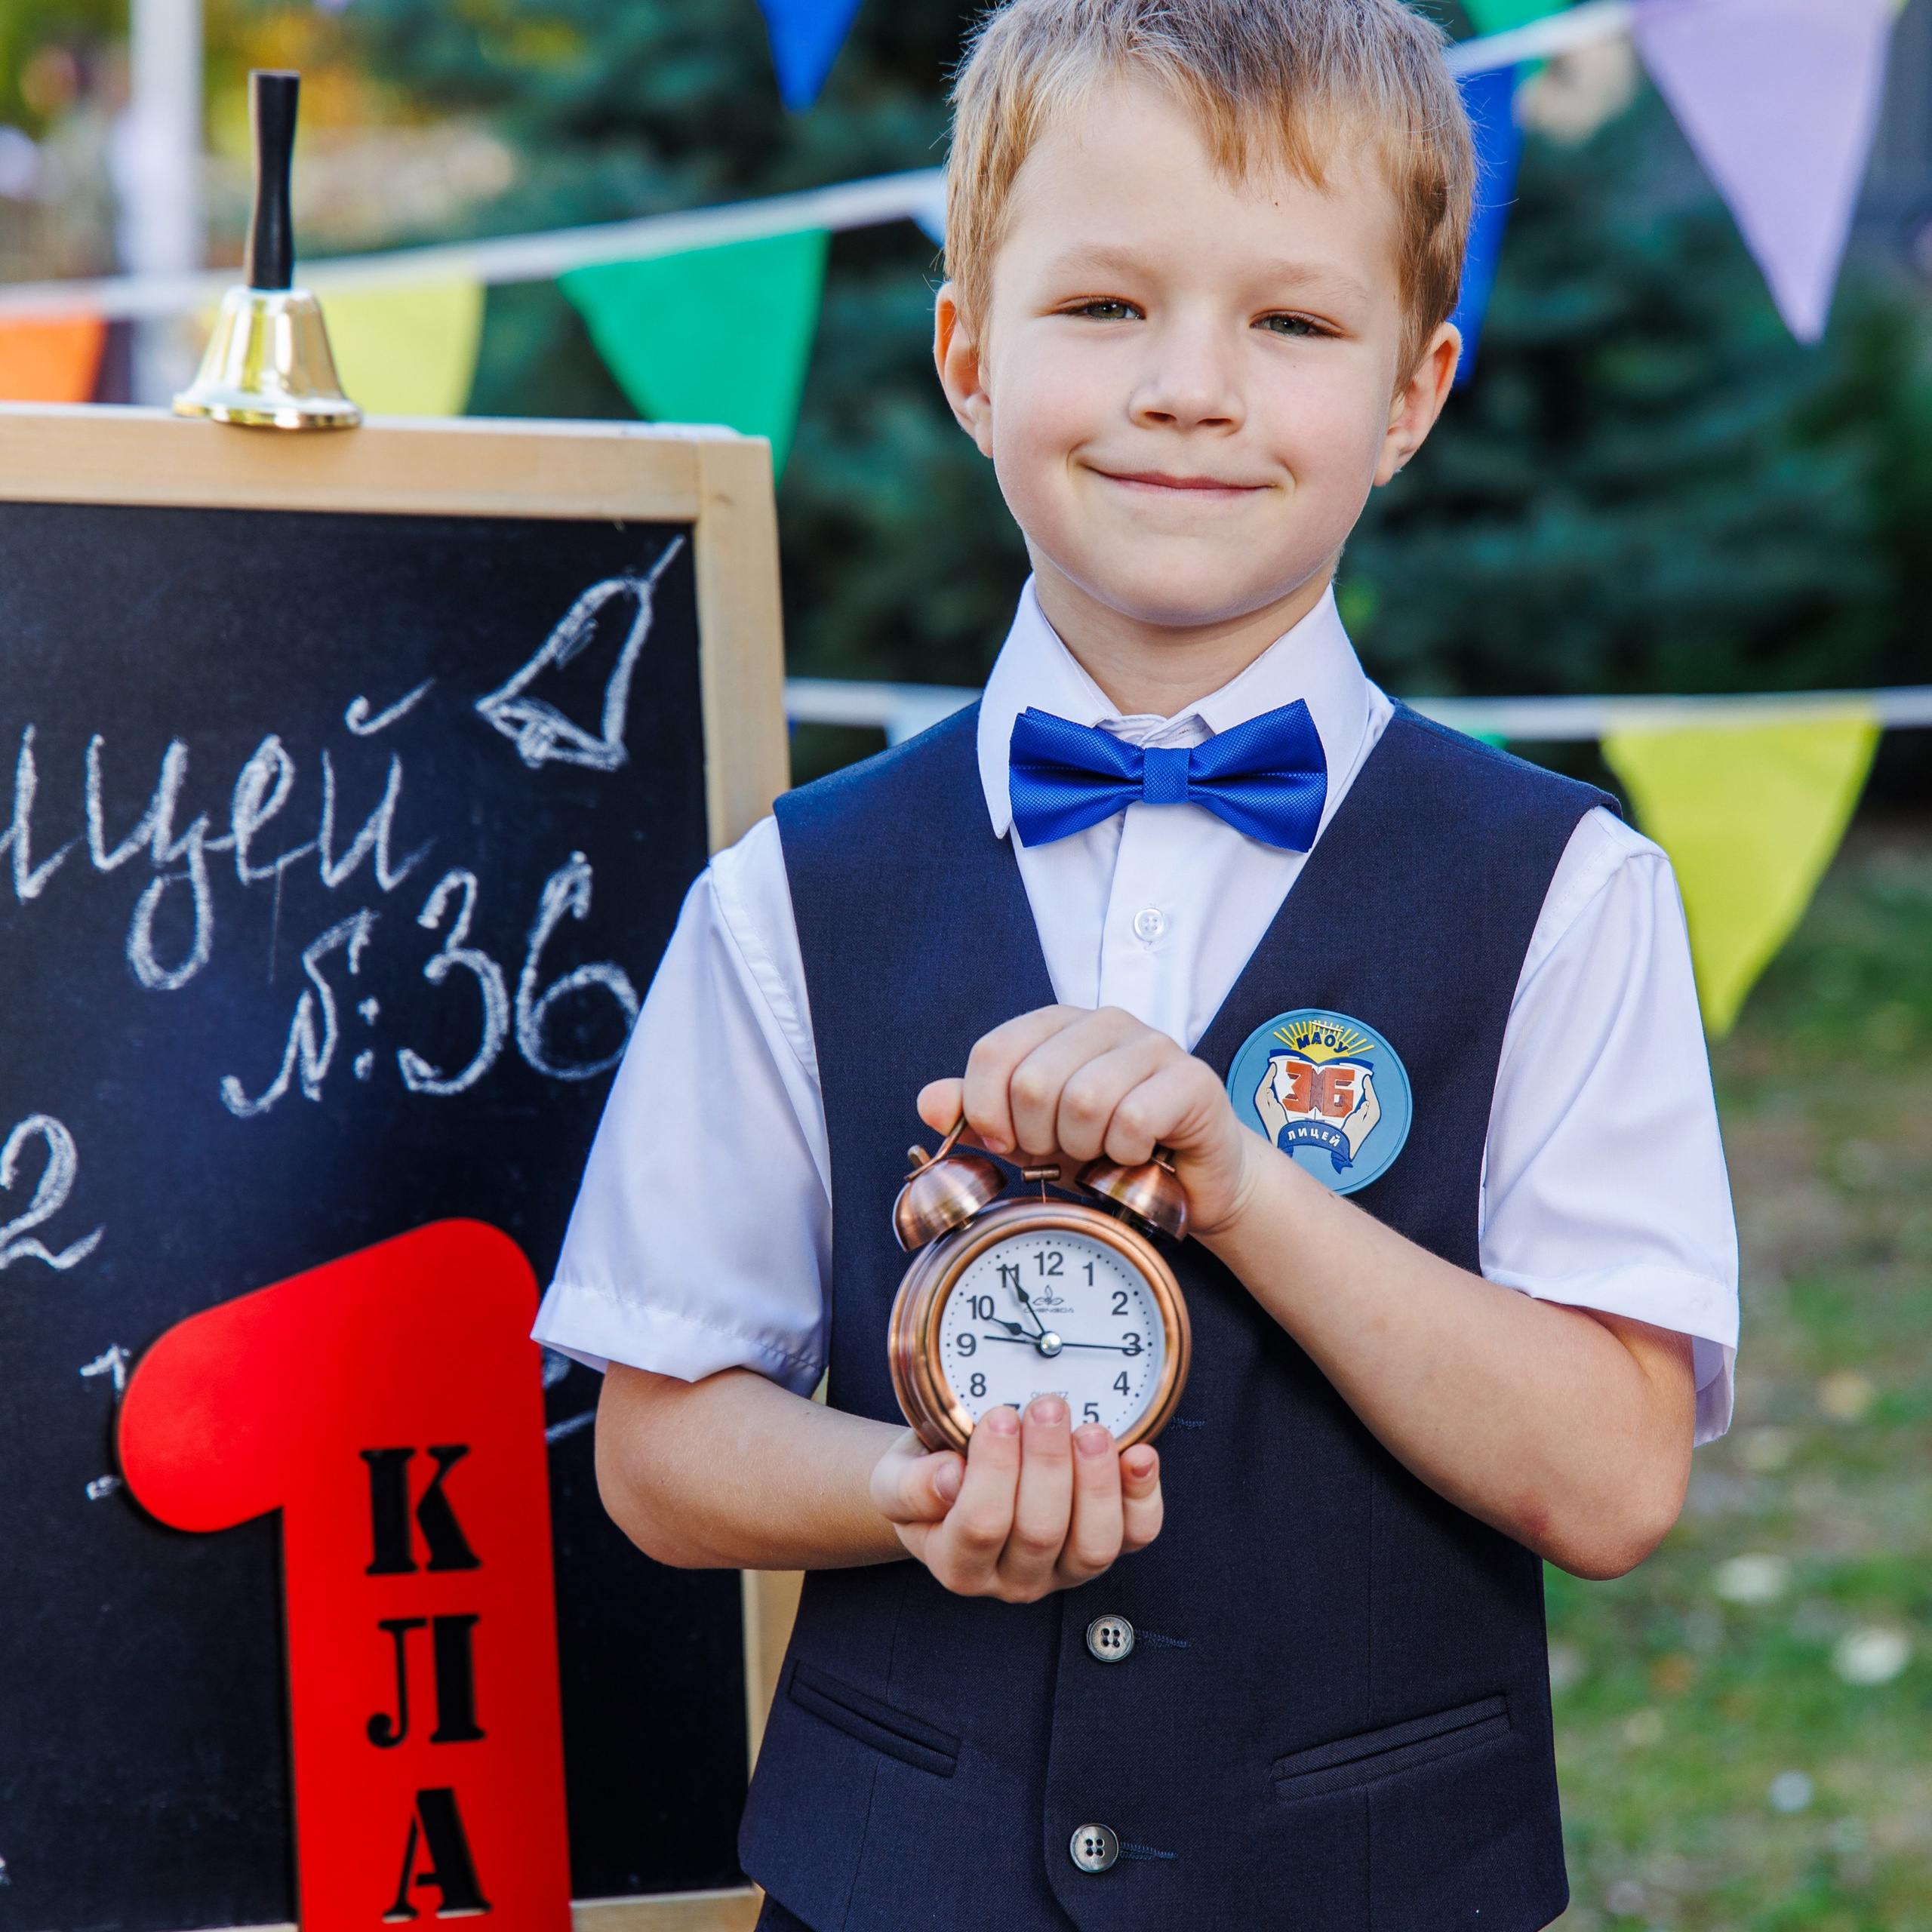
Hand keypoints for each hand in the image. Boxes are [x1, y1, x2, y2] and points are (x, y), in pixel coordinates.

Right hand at [868, 1396, 1162, 1601]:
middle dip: (1049, 1463)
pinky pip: (1137, 1534)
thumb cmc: (929, 1475)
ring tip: (1089, 1429)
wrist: (956, 1482)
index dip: (994, 1472)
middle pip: (1041, 1533)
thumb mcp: (895, 1477)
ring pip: (1094, 1545)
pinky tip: (1138, 1454)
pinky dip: (1143, 1494)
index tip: (999, 1416)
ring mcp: (1065, 1568)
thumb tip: (948, 1478)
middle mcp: (1014, 1577)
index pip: (980, 1527)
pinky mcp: (1106, 1545)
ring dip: (1098, 1482)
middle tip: (1047, 1405)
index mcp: (956, 1562)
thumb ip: (908, 1484)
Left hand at [918, 1004, 1258, 1236]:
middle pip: (1034, 1080)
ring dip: (1085, 1148)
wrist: (1187, 1182)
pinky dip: (1126, 1152)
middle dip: (1038, 1138)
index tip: (1005, 1144)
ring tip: (1101, 1154)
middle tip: (1064, 1153)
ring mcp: (1154, 1045)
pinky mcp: (1193, 1080)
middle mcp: (1105, 1022)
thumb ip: (977, 1115)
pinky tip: (1136, 1154)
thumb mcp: (1028, 1137)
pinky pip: (1136, 1118)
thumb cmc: (1104, 1151)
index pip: (993, 1052)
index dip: (985, 1109)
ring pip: (1085, 1099)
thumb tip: (930, 1102)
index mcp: (1058, 1024)